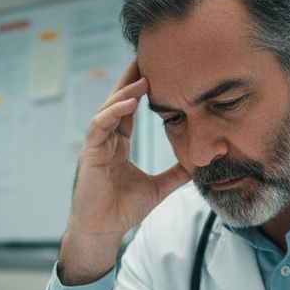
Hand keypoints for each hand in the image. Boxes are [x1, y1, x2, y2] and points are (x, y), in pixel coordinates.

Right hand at [58, 59, 189, 284]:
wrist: (103, 233)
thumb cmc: (123, 211)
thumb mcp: (158, 187)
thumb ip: (176, 173)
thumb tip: (200, 164)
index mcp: (118, 144)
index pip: (129, 108)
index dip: (141, 89)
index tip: (158, 70)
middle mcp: (105, 140)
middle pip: (118, 101)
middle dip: (131, 79)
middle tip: (147, 57)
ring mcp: (96, 145)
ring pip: (108, 109)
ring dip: (125, 92)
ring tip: (144, 78)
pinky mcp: (90, 154)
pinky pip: (100, 126)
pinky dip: (114, 112)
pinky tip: (129, 102)